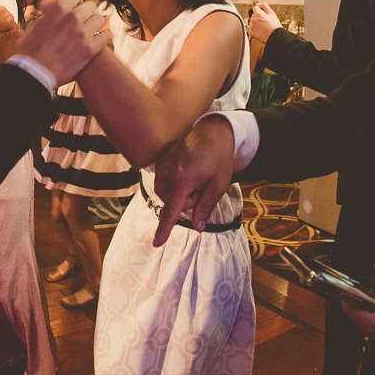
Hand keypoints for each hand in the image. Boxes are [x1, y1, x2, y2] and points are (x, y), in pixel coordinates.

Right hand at [10, 0, 109, 85]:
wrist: (34, 73)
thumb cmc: (30, 51)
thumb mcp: (34, 25)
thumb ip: (48, 16)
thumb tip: (52, 13)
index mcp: (58, 8)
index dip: (77, 0)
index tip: (77, 5)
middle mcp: (72, 17)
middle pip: (91, 6)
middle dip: (86, 12)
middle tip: (82, 20)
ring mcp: (82, 33)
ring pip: (99, 19)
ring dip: (94, 24)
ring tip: (89, 30)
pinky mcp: (89, 49)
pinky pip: (106, 36)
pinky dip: (104, 37)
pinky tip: (100, 39)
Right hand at [152, 115, 236, 245]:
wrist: (212, 132)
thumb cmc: (218, 158)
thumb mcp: (218, 185)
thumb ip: (205, 207)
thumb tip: (198, 227)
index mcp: (184, 179)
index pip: (172, 210)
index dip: (165, 228)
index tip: (156, 243)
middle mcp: (168, 173)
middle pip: (174, 204)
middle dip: (188, 200)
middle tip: (202, 184)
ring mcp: (162, 166)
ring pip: (168, 195)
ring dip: (181, 192)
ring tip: (195, 176)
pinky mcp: (160, 162)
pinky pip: (164, 185)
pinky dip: (175, 184)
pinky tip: (186, 172)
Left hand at [248, 2, 281, 42]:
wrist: (275, 37)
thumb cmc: (274, 25)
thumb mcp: (272, 13)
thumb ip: (264, 6)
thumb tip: (257, 4)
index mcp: (258, 13)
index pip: (255, 8)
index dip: (261, 11)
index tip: (264, 15)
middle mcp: (253, 19)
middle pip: (254, 15)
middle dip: (258, 17)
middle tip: (266, 22)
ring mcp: (251, 26)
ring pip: (252, 21)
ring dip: (256, 23)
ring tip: (264, 27)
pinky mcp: (251, 32)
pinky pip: (251, 28)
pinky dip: (255, 29)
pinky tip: (261, 30)